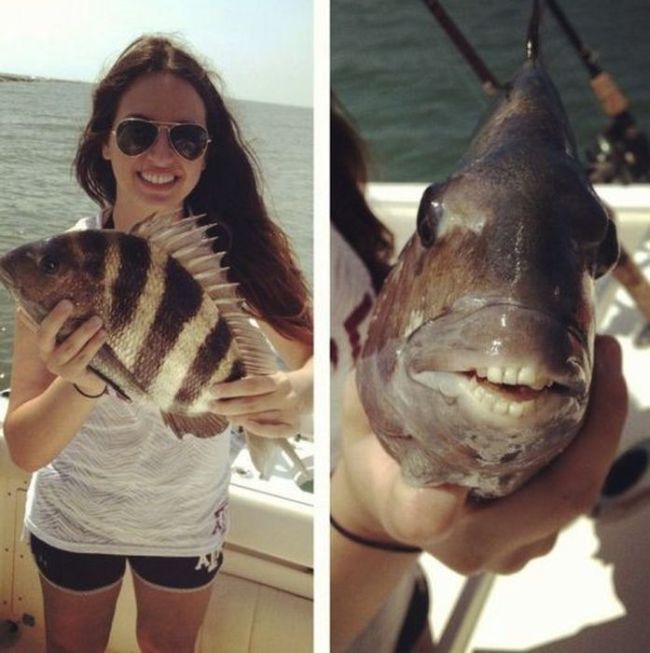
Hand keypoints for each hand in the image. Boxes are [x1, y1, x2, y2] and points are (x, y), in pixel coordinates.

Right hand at [34, 299, 107, 395]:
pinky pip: (83, 357)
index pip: (41, 327)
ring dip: (84, 332)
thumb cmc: (81, 350)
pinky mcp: (74, 374)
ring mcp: (60, 367)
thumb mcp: (72, 336)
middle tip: (70, 303)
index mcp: (44, 343)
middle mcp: (47, 355)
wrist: (91, 378)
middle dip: (57, 319)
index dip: (51, 315)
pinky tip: (103, 334)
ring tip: (97, 320)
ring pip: (70, 346)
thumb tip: (75, 293)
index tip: (65, 301)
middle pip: (47, 336)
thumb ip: (70, 322)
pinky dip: (94, 344)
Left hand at [210, 368, 310, 437]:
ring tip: (223, 413)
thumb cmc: (279, 383)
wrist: (307, 390)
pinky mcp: (293, 427)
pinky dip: (255, 428)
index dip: (231, 389)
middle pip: (251, 404)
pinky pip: (271, 432)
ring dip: (236, 417)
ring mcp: (290, 413)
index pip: (251, 385)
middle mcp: (286, 397)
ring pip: (258, 418)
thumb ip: (251, 380)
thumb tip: (222, 389)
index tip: (213, 390)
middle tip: (212, 405)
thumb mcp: (269, 374)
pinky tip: (243, 424)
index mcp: (279, 381)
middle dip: (227, 406)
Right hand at [334, 335, 627, 574]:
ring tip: (602, 363)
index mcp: (409, 513)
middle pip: (553, 497)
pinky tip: (591, 398)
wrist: (385, 505)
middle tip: (602, 354)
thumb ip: (380, 385)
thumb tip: (416, 334)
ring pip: (574, 497)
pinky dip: (591, 446)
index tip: (505, 411)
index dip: (479, 470)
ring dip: (602, 430)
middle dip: (598, 423)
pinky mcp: (534, 540)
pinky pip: (573, 495)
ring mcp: (510, 549)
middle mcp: (469, 544)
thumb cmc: (373, 455)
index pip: (425, 512)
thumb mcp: (360, 413)